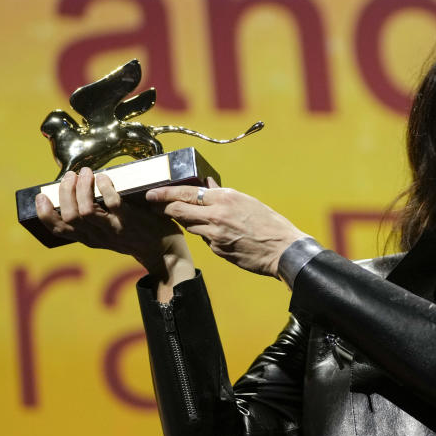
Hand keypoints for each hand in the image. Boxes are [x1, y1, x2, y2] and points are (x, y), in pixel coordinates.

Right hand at [35, 168, 190, 278]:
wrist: (163, 251)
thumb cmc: (134, 236)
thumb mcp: (107, 234)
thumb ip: (93, 221)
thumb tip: (78, 194)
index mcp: (88, 239)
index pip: (59, 229)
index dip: (45, 213)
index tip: (41, 196)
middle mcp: (97, 237)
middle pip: (70, 216)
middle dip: (65, 193)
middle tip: (70, 176)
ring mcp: (114, 229)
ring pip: (87, 211)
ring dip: (83, 188)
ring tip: (85, 172)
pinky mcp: (130, 221)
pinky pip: (113, 203)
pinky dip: (106, 188)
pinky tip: (104, 177)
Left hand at [146, 178, 306, 277]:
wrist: (283, 250)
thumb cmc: (270, 224)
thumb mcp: (247, 202)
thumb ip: (223, 195)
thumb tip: (208, 185)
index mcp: (224, 198)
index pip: (186, 193)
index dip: (164, 193)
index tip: (152, 193)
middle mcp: (216, 214)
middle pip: (177, 210)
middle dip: (162, 207)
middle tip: (153, 205)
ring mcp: (214, 234)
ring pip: (189, 226)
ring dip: (186, 221)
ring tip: (185, 218)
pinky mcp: (217, 250)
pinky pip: (204, 240)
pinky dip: (205, 235)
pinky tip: (216, 234)